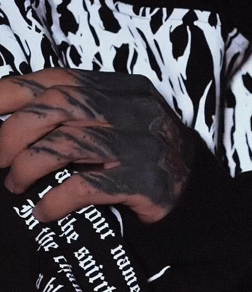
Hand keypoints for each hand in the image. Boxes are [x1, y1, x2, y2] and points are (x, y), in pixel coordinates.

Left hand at [0, 69, 194, 222]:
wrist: (194, 190)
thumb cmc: (146, 155)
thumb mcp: (119, 121)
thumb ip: (83, 111)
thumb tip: (18, 118)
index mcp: (122, 89)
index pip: (60, 79)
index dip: (16, 91)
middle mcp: (132, 109)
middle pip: (60, 106)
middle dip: (15, 130)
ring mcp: (141, 144)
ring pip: (69, 144)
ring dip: (30, 166)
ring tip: (16, 184)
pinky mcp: (144, 180)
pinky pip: (88, 185)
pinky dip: (58, 199)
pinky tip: (44, 211)